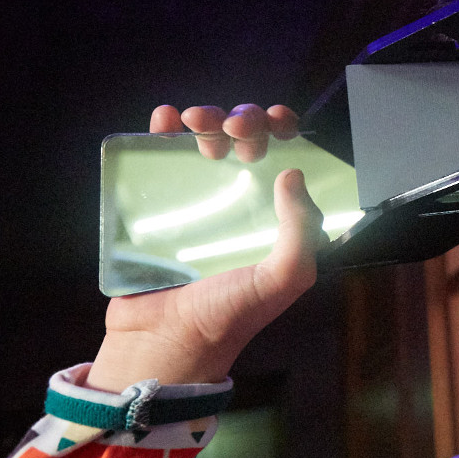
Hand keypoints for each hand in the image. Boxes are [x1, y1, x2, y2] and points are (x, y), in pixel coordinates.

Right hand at [86, 103, 320, 391]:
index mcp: (276, 214)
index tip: (276, 123)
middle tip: (234, 128)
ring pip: (207, 140)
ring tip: (196, 122)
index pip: (288, 158)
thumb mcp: (283, 278)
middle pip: (247, 141)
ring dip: (207, 118)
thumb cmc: (229, 315)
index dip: (286, 131)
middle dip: (244, 120)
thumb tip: (293, 173)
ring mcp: (198, 199)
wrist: (165, 339)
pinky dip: (162, 131)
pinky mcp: (157, 204)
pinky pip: (161, 158)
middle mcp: (241, 200)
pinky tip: (165, 120)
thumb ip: (301, 231)